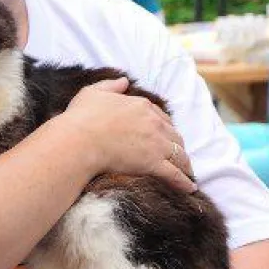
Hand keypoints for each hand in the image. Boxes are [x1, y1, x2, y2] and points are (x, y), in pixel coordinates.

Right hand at [61, 79, 196, 191]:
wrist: (78, 140)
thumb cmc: (81, 118)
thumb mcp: (93, 92)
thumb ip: (110, 85)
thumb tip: (124, 81)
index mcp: (141, 106)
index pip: (161, 117)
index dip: (164, 127)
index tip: (164, 135)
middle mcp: (153, 123)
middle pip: (174, 136)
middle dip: (177, 145)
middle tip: (177, 155)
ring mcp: (155, 144)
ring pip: (179, 154)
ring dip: (184, 163)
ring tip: (186, 172)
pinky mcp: (152, 163)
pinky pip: (175, 174)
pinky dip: (184, 181)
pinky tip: (190, 187)